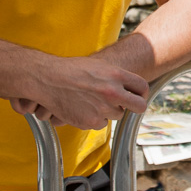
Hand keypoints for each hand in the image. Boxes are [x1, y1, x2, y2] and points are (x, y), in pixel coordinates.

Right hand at [9, 54, 149, 128]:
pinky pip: (101, 124)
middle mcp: (113, 92)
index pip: (142, 87)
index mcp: (116, 75)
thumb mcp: (98, 66)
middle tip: (128, 106)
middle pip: (138, 106)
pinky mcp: (91, 121)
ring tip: (92, 101)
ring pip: (117, 115)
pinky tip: (83, 108)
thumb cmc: (71, 70)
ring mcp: (103, 108)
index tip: (138, 96)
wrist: (48, 79)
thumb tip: (129, 87)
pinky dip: (94, 119)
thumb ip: (116, 77)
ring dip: (109, 111)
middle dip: (135, 107)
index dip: (142, 93)